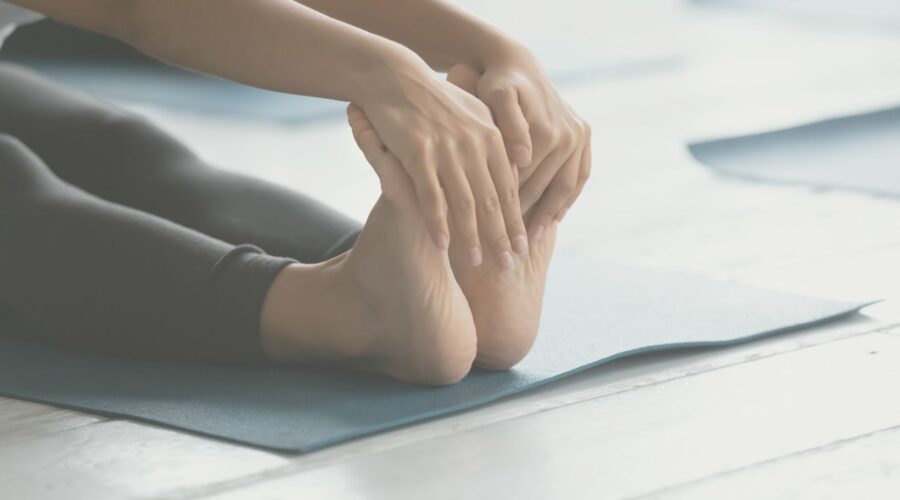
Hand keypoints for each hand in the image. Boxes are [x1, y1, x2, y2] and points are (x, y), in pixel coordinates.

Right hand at [354, 57, 528, 267]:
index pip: (509, 188)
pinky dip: (438, 222)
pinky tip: (444, 245)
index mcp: (491, 138)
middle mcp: (473, 145)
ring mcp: (445, 150)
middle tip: (508, 264)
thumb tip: (520, 166)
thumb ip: (497, 142)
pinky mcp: (417, 154)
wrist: (396, 77)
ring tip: (478, 263)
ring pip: (464, 202)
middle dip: (501, 235)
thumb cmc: (437, 98)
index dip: (516, 219)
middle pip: (492, 200)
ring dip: (472, 236)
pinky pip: (431, 196)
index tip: (523, 246)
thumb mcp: (474, 114)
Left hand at [445, 48, 590, 239]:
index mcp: (545, 131)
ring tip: (531, 238)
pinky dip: (567, 198)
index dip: (507, 208)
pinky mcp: (585, 135)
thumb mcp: (492, 99)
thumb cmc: (494, 84)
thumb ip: (507, 128)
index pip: (524, 181)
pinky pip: (579, 175)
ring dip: (550, 213)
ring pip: (565, 185)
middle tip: (510, 244)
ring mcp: (579, 135)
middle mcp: (568, 135)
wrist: (517, 64)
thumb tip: (523, 158)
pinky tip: (554, 218)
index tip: (492, 231)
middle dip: (526, 216)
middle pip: (544, 186)